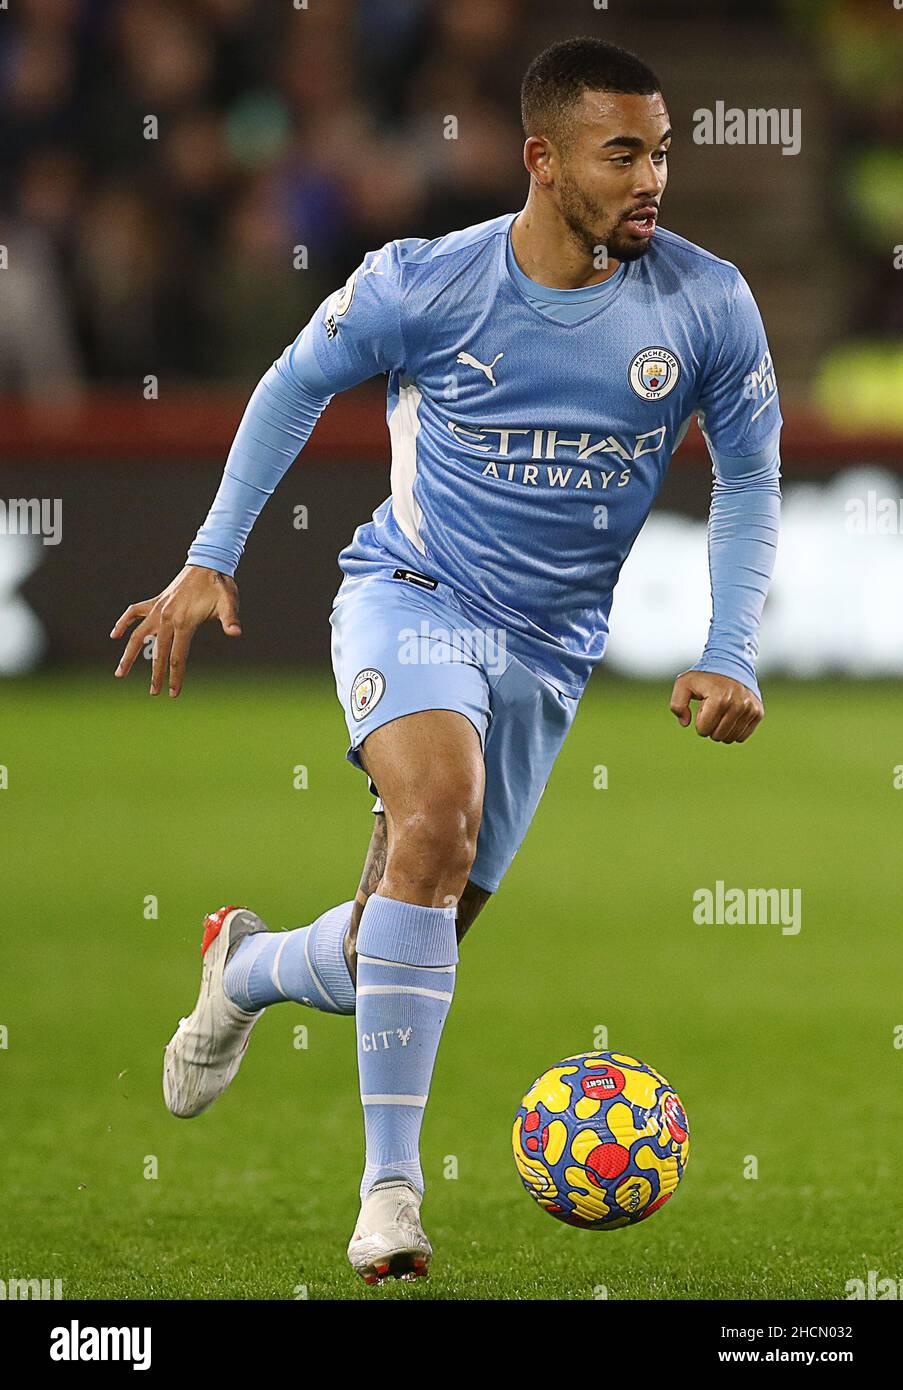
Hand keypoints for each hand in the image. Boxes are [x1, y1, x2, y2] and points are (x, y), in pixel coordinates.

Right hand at [110, 565, 240, 697]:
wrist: (208, 563)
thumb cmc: (220, 585)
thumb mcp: (229, 602)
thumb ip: (230, 619)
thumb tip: (236, 632)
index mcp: (183, 622)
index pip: (177, 656)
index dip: (175, 676)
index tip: (173, 694)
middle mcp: (166, 617)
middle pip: (158, 652)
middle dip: (156, 675)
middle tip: (153, 693)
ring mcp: (158, 609)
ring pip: (137, 635)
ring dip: (128, 656)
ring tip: (120, 674)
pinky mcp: (155, 601)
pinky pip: (134, 612)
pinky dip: (124, 623)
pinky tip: (115, 635)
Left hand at [669, 670, 762, 743]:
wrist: (731, 664)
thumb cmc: (705, 676)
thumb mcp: (683, 684)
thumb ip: (677, 704)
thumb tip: (685, 723)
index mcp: (719, 698)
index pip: (703, 730)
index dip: (699, 721)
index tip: (703, 707)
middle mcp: (738, 704)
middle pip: (717, 736)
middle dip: (710, 726)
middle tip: (713, 710)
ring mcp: (750, 709)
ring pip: (730, 738)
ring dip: (722, 730)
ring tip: (722, 712)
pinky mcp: (758, 713)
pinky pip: (742, 736)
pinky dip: (734, 730)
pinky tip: (731, 717)